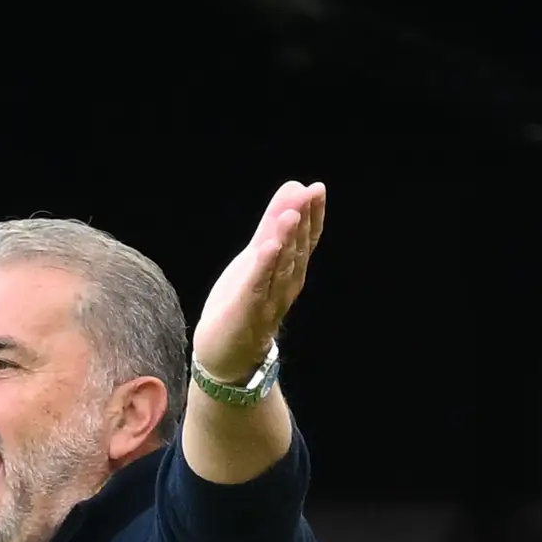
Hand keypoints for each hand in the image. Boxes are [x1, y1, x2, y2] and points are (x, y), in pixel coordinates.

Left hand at [192, 181, 327, 382]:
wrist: (225, 354)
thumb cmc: (244, 301)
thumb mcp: (259, 257)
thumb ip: (273, 225)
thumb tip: (294, 187)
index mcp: (289, 272)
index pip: (306, 241)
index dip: (313, 216)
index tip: (317, 190)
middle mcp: (285, 286)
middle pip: (297, 251)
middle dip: (303, 222)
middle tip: (308, 193)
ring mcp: (268, 301)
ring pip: (281, 268)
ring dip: (286, 240)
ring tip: (290, 214)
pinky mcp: (246, 313)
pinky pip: (257, 288)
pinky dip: (263, 267)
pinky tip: (267, 248)